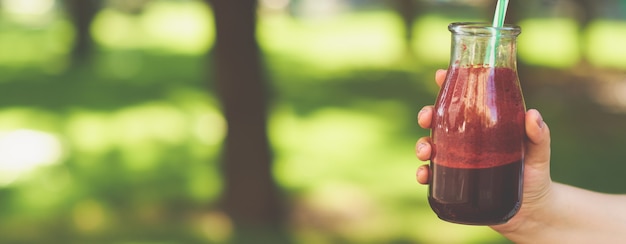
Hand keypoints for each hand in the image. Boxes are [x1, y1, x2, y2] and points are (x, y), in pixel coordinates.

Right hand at [415, 69, 552, 232]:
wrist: (531, 212)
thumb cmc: (536, 175)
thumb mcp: (539, 152)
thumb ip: (539, 135)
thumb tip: (532, 115)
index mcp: (483, 126)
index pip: (463, 100)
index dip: (449, 85)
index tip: (440, 75)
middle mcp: (465, 141)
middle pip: (439, 121)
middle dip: (427, 115)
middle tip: (426, 117)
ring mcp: (457, 161)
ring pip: (430, 146)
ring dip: (421, 144)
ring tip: (425, 151)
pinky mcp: (454, 183)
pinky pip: (432, 176)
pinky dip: (423, 173)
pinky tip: (424, 174)